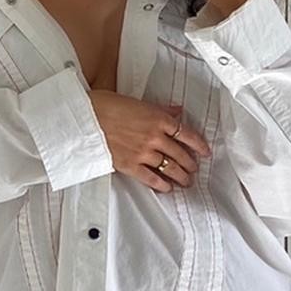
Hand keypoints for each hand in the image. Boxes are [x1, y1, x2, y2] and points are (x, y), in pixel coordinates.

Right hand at [88, 91, 209, 191]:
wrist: (85, 118)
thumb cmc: (106, 105)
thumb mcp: (138, 102)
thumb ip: (160, 109)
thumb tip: (177, 111)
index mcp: (158, 118)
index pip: (186, 133)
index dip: (199, 144)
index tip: (205, 151)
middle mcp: (154, 136)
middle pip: (180, 154)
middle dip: (190, 164)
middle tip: (194, 169)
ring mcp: (143, 152)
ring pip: (169, 168)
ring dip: (180, 177)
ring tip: (186, 181)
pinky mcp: (130, 165)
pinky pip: (151, 178)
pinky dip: (161, 185)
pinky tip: (167, 188)